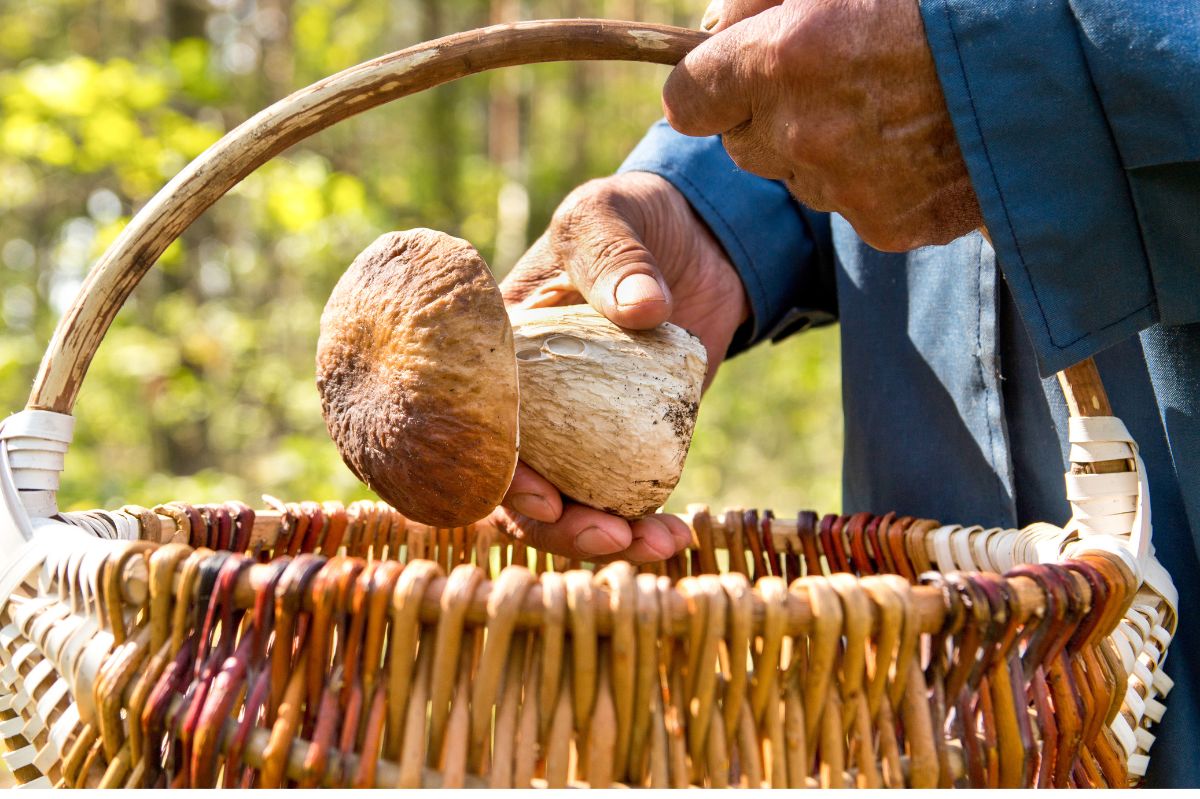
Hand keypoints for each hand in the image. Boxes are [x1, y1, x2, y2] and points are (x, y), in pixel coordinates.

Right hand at [492, 171, 749, 562]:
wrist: (694, 239)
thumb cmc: (628, 218)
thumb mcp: (607, 216)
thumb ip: (614, 254)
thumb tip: (643, 310)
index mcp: (497, 357)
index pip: (475, 427)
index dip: (498, 474)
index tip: (544, 496)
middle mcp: (530, 403)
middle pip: (518, 486)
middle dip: (555, 525)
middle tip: (606, 535)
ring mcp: (580, 428)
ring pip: (570, 504)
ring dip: (600, 538)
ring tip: (655, 546)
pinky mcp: (630, 440)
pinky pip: (623, 494)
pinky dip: (644, 524)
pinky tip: (675, 536)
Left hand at [666, 0, 981, 251]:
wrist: (1053, 60)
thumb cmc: (939, 5)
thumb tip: (710, 33)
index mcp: (780, 59)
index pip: (687, 101)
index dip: (708, 88)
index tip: (727, 80)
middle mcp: (801, 133)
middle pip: (742, 147)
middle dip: (770, 119)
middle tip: (833, 84)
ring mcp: (842, 188)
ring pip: (798, 179)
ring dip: (823, 152)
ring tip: (890, 110)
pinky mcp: (884, 226)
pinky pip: (851, 208)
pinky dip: (874, 184)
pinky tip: (917, 147)